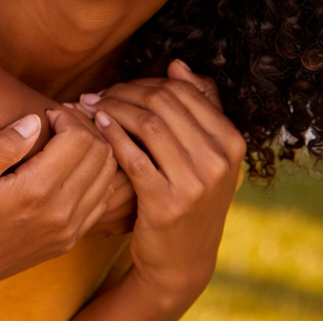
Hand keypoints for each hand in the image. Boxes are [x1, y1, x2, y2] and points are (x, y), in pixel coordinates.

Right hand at [0, 108, 119, 319]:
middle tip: (59, 121)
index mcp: (36, 192)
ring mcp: (68, 231)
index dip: (67, 116)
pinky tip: (69, 167)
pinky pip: (100, 202)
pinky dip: (95, 177)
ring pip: (108, 178)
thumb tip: (34, 119)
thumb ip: (1, 146)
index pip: (79, 140)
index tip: (44, 113)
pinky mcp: (68, 241)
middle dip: (86, 129)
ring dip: (94, 152)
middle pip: (101, 156)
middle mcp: (61, 214)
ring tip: (66, 139)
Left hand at [85, 61, 245, 317]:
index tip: (119, 86)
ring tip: (91, 105)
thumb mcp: (207, 155)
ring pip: (146, 123)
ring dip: (112, 108)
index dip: (143, 81)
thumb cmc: (190, 196)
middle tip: (99, 93)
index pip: (181, 91)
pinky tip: (97, 125)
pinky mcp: (166, 204)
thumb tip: (179, 64)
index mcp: (232, 141)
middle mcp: (220, 161)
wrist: (184, 258)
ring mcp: (195, 185)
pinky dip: (111, 134)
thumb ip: (199, 107)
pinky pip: (132, 155)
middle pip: (161, 102)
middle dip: (123, 91)